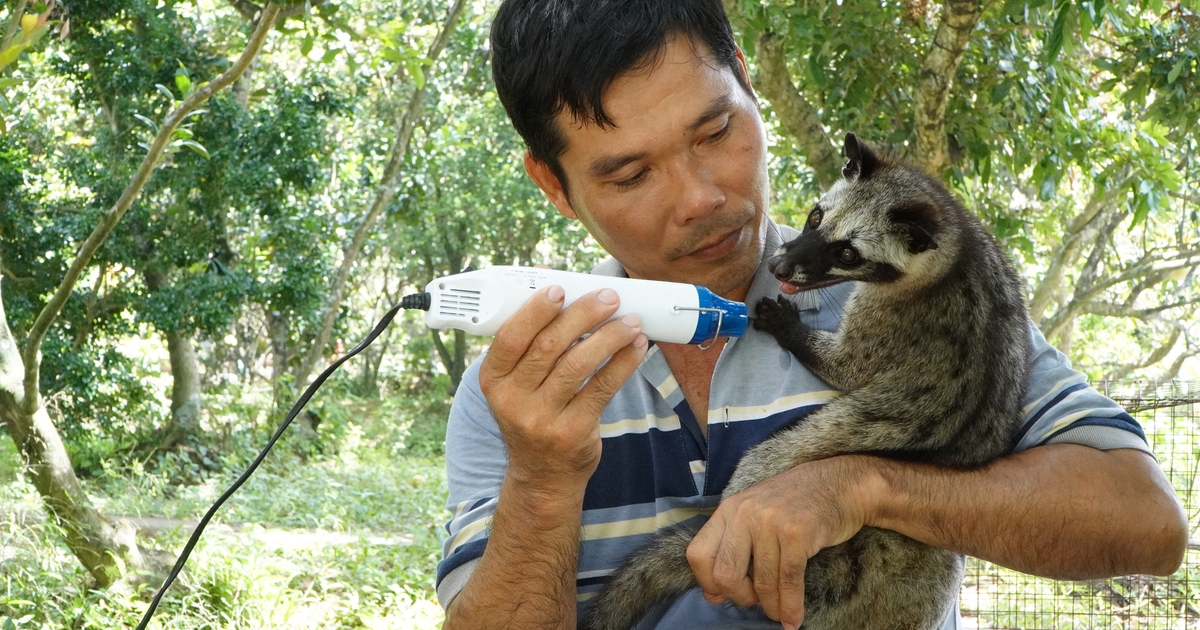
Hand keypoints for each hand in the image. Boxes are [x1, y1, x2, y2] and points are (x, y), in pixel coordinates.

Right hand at [478, 285, 648, 490]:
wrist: (543, 475)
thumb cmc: (534, 413)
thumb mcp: (517, 383)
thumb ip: (530, 340)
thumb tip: (547, 279)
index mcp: (494, 380)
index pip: (510, 338)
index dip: (535, 310)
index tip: (560, 288)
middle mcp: (513, 400)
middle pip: (549, 346)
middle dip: (583, 315)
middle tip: (608, 297)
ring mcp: (542, 419)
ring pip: (578, 365)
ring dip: (609, 337)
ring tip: (631, 321)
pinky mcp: (573, 432)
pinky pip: (603, 388)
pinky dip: (623, 363)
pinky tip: (637, 347)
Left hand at [686, 456, 879, 629]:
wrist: (839, 484)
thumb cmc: (795, 504)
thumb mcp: (754, 515)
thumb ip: (731, 548)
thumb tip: (712, 594)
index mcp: (728, 510)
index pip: (698, 555)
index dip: (708, 582)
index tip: (724, 594)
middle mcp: (744, 513)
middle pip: (725, 574)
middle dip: (740, 597)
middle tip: (755, 601)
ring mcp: (770, 522)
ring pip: (762, 582)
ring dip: (772, 606)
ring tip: (780, 613)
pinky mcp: (797, 533)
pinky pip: (789, 580)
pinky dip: (791, 606)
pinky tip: (794, 618)